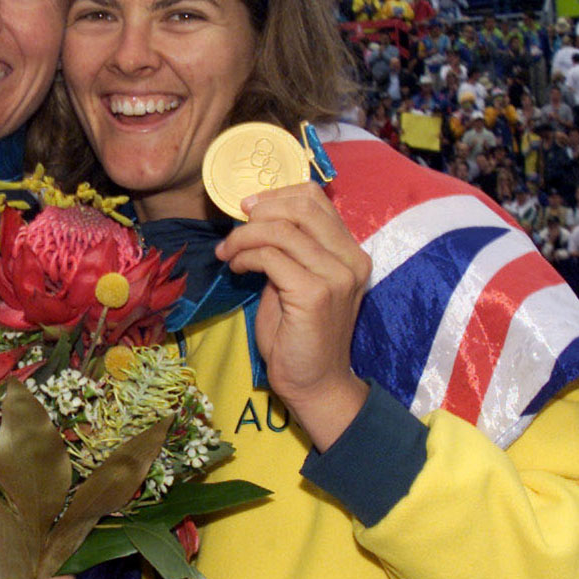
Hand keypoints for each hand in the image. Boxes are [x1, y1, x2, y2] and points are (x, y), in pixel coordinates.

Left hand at [214, 182, 371, 451]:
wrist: (314, 382)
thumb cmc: (299, 333)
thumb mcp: (296, 280)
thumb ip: (288, 249)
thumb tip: (255, 220)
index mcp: (350, 251)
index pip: (316, 198)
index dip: (276, 195)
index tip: (247, 209)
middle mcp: (350, 259)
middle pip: (301, 206)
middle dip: (258, 212)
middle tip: (233, 230)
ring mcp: (336, 276)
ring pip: (281, 230)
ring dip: (243, 237)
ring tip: (228, 254)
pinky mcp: (315, 294)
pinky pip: (270, 257)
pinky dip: (245, 256)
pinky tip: (236, 269)